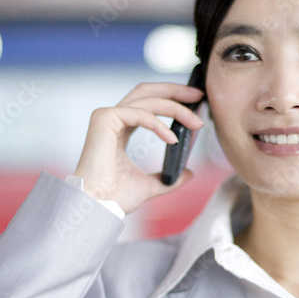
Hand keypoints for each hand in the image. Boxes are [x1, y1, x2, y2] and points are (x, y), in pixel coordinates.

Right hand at [73, 82, 204, 213]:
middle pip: (148, 92)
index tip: (195, 103)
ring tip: (196, 122)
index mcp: (120, 129)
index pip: (148, 104)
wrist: (99, 206)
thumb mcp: (150, 185)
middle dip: (175, 90)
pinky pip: (140, 114)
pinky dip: (160, 125)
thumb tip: (188, 173)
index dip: (172, 99)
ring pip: (148, 100)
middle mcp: (112, 118)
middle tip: (199, 95)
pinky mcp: (105, 118)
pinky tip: (173, 139)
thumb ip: (169, 177)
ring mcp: (107, 116)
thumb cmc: (116, 197)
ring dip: (176, 108)